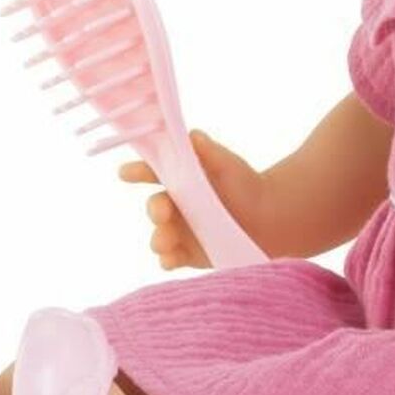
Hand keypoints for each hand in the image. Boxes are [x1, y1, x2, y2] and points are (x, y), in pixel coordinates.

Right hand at [118, 129, 265, 270]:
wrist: (269, 217)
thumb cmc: (246, 184)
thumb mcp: (229, 164)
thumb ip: (209, 150)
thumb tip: (191, 135)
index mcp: (180, 180)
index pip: (154, 173)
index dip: (137, 171)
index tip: (125, 173)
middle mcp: (174, 206)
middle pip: (155, 207)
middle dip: (154, 210)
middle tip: (162, 213)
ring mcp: (179, 231)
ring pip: (159, 236)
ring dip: (158, 238)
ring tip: (166, 241)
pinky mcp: (187, 254)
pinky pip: (170, 259)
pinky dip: (167, 260)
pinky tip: (170, 259)